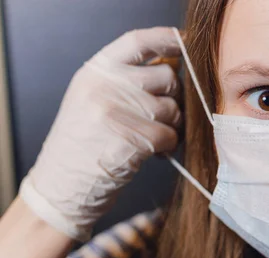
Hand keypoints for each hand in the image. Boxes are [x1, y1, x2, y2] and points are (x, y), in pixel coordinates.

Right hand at [19, 27, 181, 240]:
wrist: (62, 185)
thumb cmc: (84, 145)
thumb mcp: (94, 99)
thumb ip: (128, 80)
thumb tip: (175, 67)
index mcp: (97, 71)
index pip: (139, 42)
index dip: (168, 40)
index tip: (186, 45)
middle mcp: (106, 84)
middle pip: (168, 77)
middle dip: (175, 99)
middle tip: (162, 119)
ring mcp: (116, 110)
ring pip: (173, 108)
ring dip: (172, 127)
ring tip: (152, 140)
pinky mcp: (129, 137)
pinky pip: (170, 135)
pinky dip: (168, 147)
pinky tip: (153, 154)